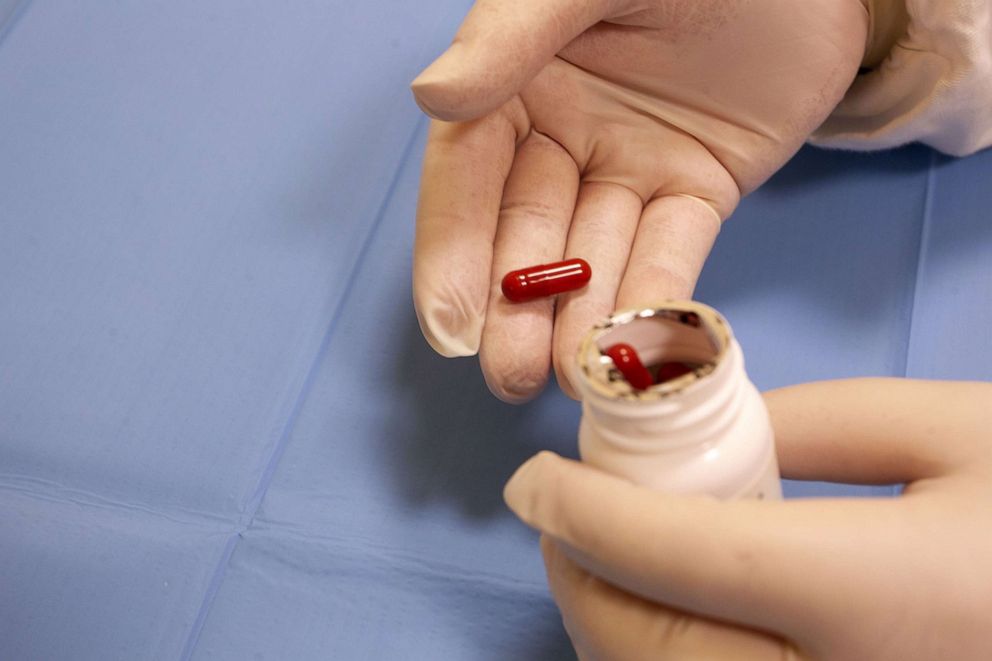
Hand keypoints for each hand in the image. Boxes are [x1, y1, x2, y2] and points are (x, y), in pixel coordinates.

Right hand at [411, 0, 868, 401]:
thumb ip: (513, 35)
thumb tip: (432, 96)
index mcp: (517, 77)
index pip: (466, 174)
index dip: (453, 251)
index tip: (452, 328)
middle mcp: (563, 130)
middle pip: (525, 230)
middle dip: (516, 308)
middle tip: (512, 375)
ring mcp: (630, 164)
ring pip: (596, 252)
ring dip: (583, 318)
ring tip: (576, 377)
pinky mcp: (697, 186)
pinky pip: (673, 245)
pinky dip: (658, 294)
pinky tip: (644, 341)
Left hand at [504, 379, 991, 658]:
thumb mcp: (959, 431)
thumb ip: (823, 423)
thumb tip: (718, 440)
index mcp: (877, 595)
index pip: (681, 558)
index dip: (588, 516)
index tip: (531, 480)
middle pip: (650, 648)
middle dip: (580, 578)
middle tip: (561, 514)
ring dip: (610, 626)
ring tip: (605, 554)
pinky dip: (660, 659)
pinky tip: (672, 607)